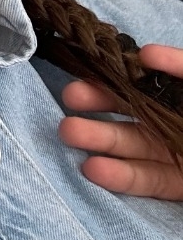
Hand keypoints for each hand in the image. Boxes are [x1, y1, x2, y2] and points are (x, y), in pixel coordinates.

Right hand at [58, 44, 182, 199]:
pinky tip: (93, 168)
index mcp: (176, 95)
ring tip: (68, 131)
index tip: (80, 79)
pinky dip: (120, 177)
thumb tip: (144, 52)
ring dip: (98, 140)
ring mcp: (174, 155)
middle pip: (128, 113)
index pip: (137, 85)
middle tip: (67, 101)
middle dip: (95, 108)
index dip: (108, 82)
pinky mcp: (178, 187)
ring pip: (130, 146)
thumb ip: (180, 66)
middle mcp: (170, 122)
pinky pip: (147, 181)